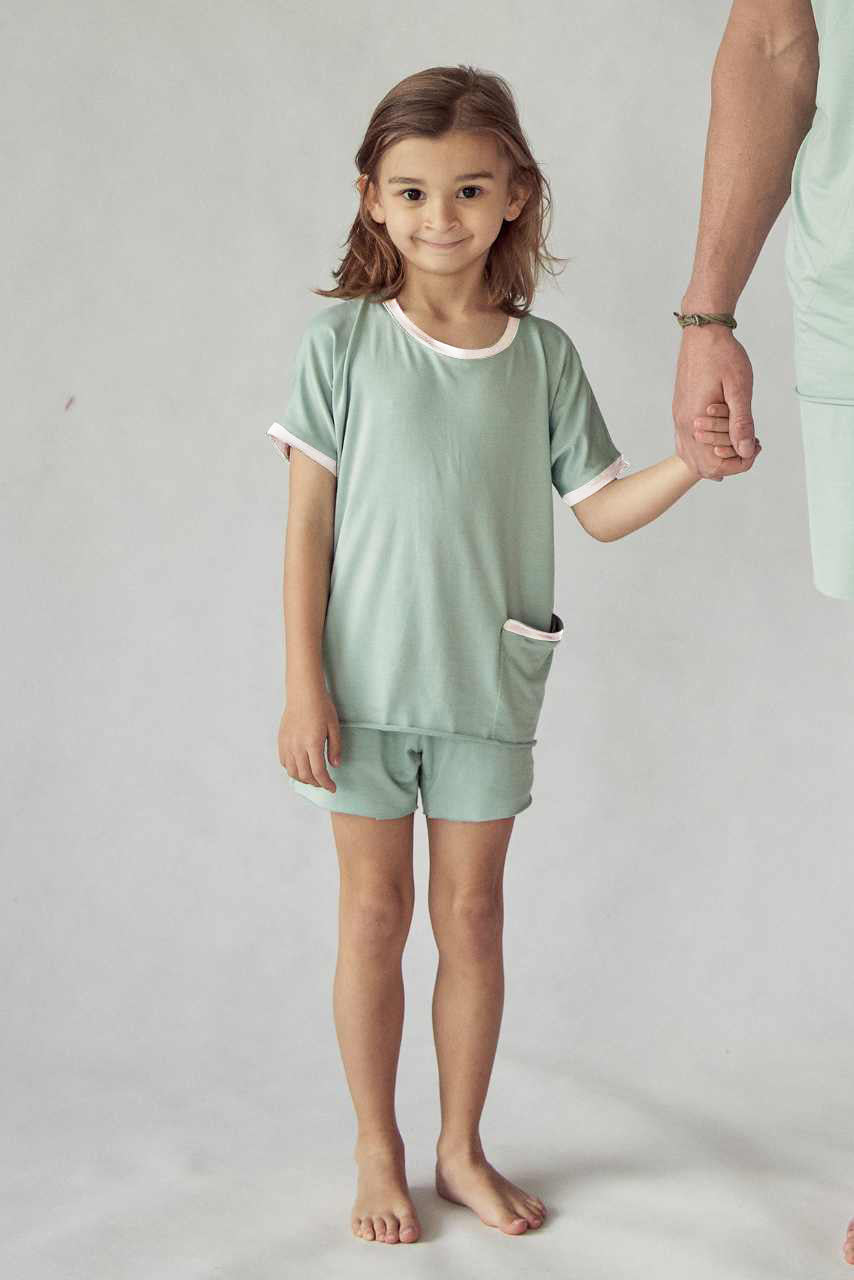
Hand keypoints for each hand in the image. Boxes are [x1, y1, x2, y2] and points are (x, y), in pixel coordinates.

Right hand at [278, 688, 341, 791]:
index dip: (326, 784)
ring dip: (303, 779)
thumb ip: (335, 748)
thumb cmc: (321, 706)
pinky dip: (291, 770)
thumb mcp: (334, 727)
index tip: (332, 788)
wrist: (303, 693)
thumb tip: (335, 765)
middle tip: (324, 784)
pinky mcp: (281, 740)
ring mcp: (287, 744)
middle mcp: (297, 746)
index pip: (319, 773)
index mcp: (312, 743)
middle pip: (305, 775)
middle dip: (316, 784)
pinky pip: (283, 762)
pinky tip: (299, 768)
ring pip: (292, 771)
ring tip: (312, 779)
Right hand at [672, 326, 759, 479]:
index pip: (716, 463)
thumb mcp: (739, 388)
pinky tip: (716, 444)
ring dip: (715, 459)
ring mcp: (679, 419)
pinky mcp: (680, 411)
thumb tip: (745, 451)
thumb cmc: (723, 356)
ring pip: (691, 459)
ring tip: (736, 443)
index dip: (742, 461)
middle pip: (702, 466)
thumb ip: (741, 422)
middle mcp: (683, 424)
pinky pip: (685, 445)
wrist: (703, 333)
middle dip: (730, 464)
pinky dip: (701, 452)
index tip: (757, 444)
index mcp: (695, 421)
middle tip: (749, 444)